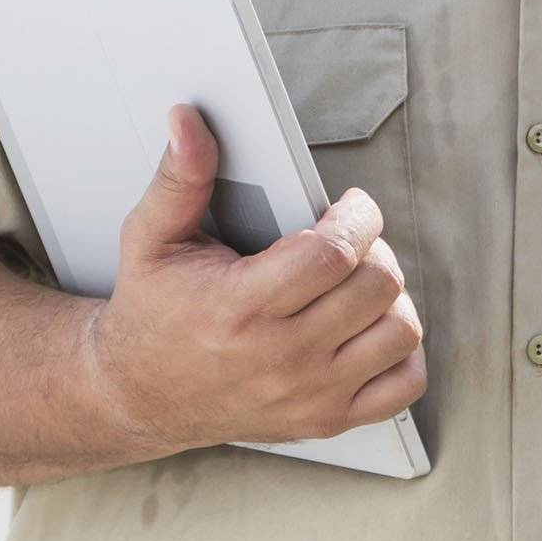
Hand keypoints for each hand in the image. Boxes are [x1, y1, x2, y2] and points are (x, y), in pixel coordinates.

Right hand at [80, 105, 428, 455]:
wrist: (138, 394)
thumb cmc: (151, 312)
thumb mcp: (151, 238)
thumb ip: (180, 177)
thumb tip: (188, 120)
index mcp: (240, 307)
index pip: (334, 253)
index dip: (357, 216)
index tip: (349, 205)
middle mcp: (281, 357)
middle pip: (377, 285)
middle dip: (373, 247)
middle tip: (349, 239)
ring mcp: (309, 395)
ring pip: (400, 331)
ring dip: (390, 296)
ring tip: (355, 281)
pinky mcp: (326, 420)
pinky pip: (403, 386)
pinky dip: (401, 351)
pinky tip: (368, 327)